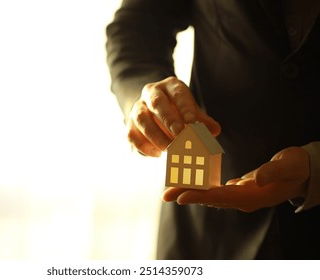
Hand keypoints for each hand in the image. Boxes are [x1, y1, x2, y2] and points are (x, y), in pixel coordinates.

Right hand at [126, 76, 220, 156]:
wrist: (153, 111)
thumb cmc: (178, 111)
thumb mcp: (192, 112)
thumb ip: (203, 121)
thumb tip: (214, 131)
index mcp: (170, 86)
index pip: (177, 93)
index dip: (184, 107)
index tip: (192, 122)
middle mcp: (151, 93)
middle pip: (156, 103)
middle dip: (168, 119)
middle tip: (179, 134)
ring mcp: (138, 108)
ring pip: (141, 119)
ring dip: (155, 135)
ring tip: (168, 149)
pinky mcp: (129, 124)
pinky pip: (131, 134)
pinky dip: (143, 146)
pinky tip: (156, 154)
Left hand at [162, 147, 309, 211]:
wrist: (303, 173)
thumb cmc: (296, 168)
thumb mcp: (288, 166)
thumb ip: (272, 172)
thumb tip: (255, 179)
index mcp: (252, 196)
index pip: (221, 197)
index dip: (200, 196)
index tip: (180, 196)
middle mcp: (243, 199)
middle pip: (210, 198)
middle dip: (187, 195)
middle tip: (165, 195)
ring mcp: (241, 196)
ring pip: (211, 195)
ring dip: (191, 191)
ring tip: (171, 189)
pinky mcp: (240, 190)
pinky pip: (217, 189)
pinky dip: (203, 186)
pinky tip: (191, 182)